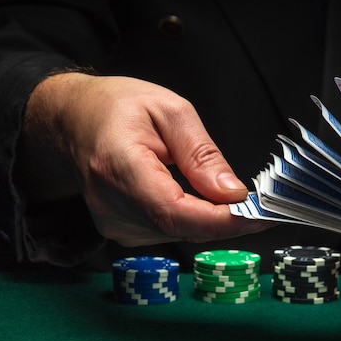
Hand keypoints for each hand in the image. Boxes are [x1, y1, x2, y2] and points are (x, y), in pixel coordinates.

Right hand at [23, 73, 270, 245]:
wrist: (74, 120)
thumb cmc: (119, 107)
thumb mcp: (170, 111)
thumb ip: (202, 155)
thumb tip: (233, 193)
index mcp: (119, 166)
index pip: (174, 211)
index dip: (221, 220)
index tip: (260, 215)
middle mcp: (111, 204)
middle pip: (180, 227)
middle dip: (229, 222)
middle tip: (266, 208)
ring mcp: (113, 222)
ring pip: (178, 234)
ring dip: (214, 222)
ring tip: (241, 203)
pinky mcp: (121, 230)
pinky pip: (169, 232)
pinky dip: (196, 221)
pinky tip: (209, 204)